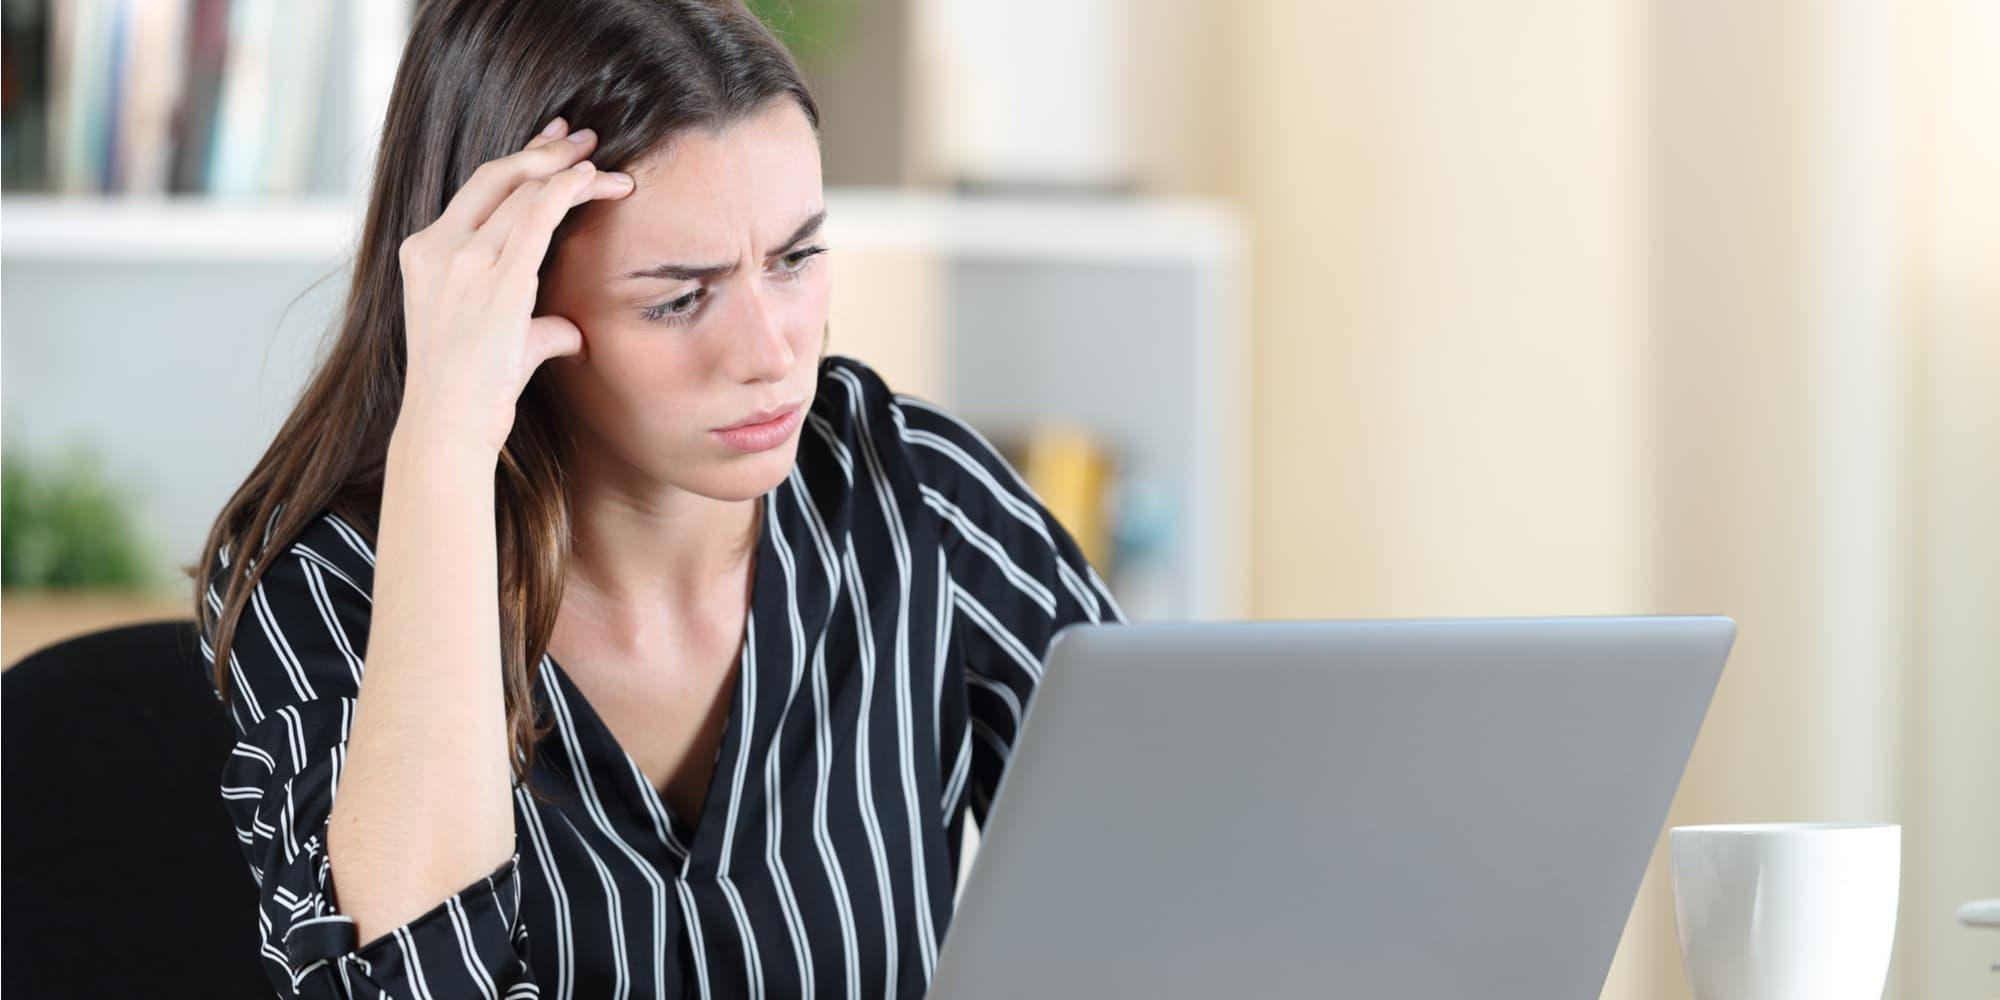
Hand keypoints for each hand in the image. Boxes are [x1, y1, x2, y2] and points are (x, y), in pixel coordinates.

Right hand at [392, 116, 635, 457]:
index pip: (477, 191)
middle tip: (583, 137)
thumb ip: (534, 324)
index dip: (519, 160)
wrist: (449, 427)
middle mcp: (437, 248)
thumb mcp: (497, 342)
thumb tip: (571, 331)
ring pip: (523, 191)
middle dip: (545, 151)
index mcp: (424, 253)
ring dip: (569, 172)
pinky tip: (593, 180)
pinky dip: (567, 191)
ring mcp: (462, 260)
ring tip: (606, 164)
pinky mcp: (495, 279)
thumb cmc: (472, 393)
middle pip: (498, 177)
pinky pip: (536, 216)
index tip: (552, 145)